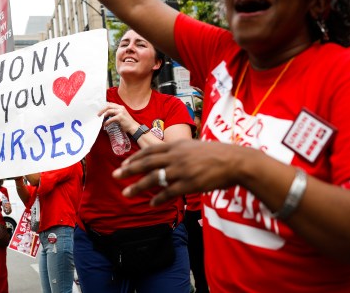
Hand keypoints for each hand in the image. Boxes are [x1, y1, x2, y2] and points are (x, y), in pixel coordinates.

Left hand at [98, 103, 137, 133]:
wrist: (133, 127)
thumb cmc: (126, 122)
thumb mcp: (121, 115)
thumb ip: (115, 113)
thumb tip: (107, 114)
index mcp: (121, 107)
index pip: (111, 104)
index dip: (105, 107)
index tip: (101, 110)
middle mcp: (120, 108)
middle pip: (108, 106)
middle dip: (102, 110)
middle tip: (98, 114)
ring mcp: (120, 112)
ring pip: (109, 111)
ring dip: (103, 115)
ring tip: (101, 119)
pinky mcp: (120, 117)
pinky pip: (111, 119)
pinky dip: (107, 122)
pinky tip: (105, 124)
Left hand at [112, 139, 248, 205]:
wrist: (235, 160)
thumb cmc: (217, 153)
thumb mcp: (194, 146)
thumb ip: (180, 151)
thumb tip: (168, 157)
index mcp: (177, 145)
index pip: (150, 150)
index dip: (135, 157)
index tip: (124, 163)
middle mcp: (176, 156)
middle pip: (147, 163)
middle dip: (129, 170)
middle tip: (115, 175)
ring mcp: (182, 170)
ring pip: (154, 178)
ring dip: (138, 186)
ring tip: (126, 192)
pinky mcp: (189, 183)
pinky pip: (169, 192)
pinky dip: (159, 198)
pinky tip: (151, 203)